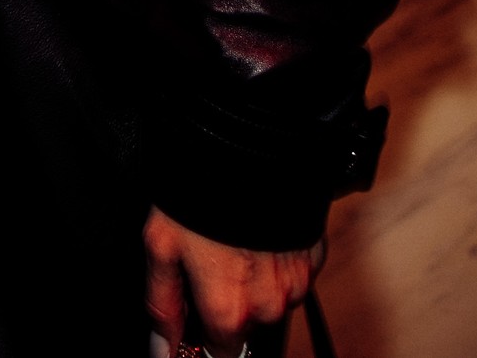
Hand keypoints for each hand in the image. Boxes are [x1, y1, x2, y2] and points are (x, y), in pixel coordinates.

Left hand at [144, 206, 323, 354]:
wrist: (249, 139)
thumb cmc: (200, 188)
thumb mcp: (161, 243)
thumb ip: (162, 304)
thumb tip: (162, 347)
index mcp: (229, 309)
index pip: (218, 352)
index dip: (201, 331)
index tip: (195, 309)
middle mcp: (268, 305)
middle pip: (245, 325)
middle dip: (228, 302)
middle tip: (210, 259)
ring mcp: (295, 282)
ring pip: (270, 298)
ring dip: (253, 281)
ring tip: (232, 239)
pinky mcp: (314, 255)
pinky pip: (292, 273)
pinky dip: (275, 260)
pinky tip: (256, 231)